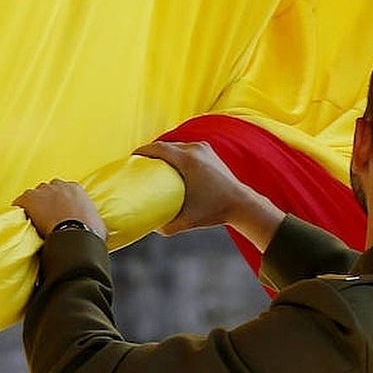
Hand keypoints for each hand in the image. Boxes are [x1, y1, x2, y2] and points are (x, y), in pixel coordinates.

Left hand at [13, 179, 106, 239]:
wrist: (75, 234)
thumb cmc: (88, 231)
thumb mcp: (98, 223)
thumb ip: (93, 220)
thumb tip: (96, 230)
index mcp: (75, 188)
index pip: (63, 190)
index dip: (59, 202)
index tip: (58, 212)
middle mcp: (58, 185)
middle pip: (47, 190)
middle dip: (45, 201)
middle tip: (46, 217)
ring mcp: (42, 191)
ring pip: (32, 195)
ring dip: (33, 206)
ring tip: (33, 221)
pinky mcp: (28, 199)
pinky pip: (19, 202)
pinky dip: (19, 211)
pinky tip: (20, 221)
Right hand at [133, 139, 283, 250]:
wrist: (241, 204)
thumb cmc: (214, 211)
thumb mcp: (187, 221)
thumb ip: (166, 227)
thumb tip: (150, 226)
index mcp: (188, 161)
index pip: (158, 148)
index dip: (142, 151)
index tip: (131, 158)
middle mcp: (196, 150)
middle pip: (165, 145)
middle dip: (150, 152)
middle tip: (138, 164)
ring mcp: (204, 149)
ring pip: (176, 145)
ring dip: (163, 152)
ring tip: (152, 164)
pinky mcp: (209, 151)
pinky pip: (185, 148)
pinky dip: (175, 153)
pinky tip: (169, 163)